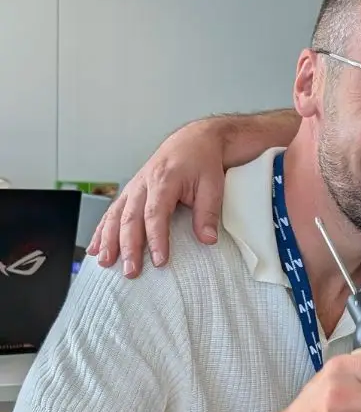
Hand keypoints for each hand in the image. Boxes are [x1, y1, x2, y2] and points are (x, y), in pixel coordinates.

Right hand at [87, 121, 228, 276]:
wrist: (194, 140)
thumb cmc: (203, 161)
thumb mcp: (212, 184)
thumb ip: (208, 213)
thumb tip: (208, 240)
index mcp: (164, 179)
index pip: (156, 214)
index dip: (156, 239)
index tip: (159, 260)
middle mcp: (143, 183)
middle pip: (131, 218)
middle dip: (128, 247)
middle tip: (130, 271)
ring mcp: (134, 187)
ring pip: (115, 215)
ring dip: (108, 241)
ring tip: (105, 263)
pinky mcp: (130, 191)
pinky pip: (111, 212)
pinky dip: (101, 231)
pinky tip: (95, 248)